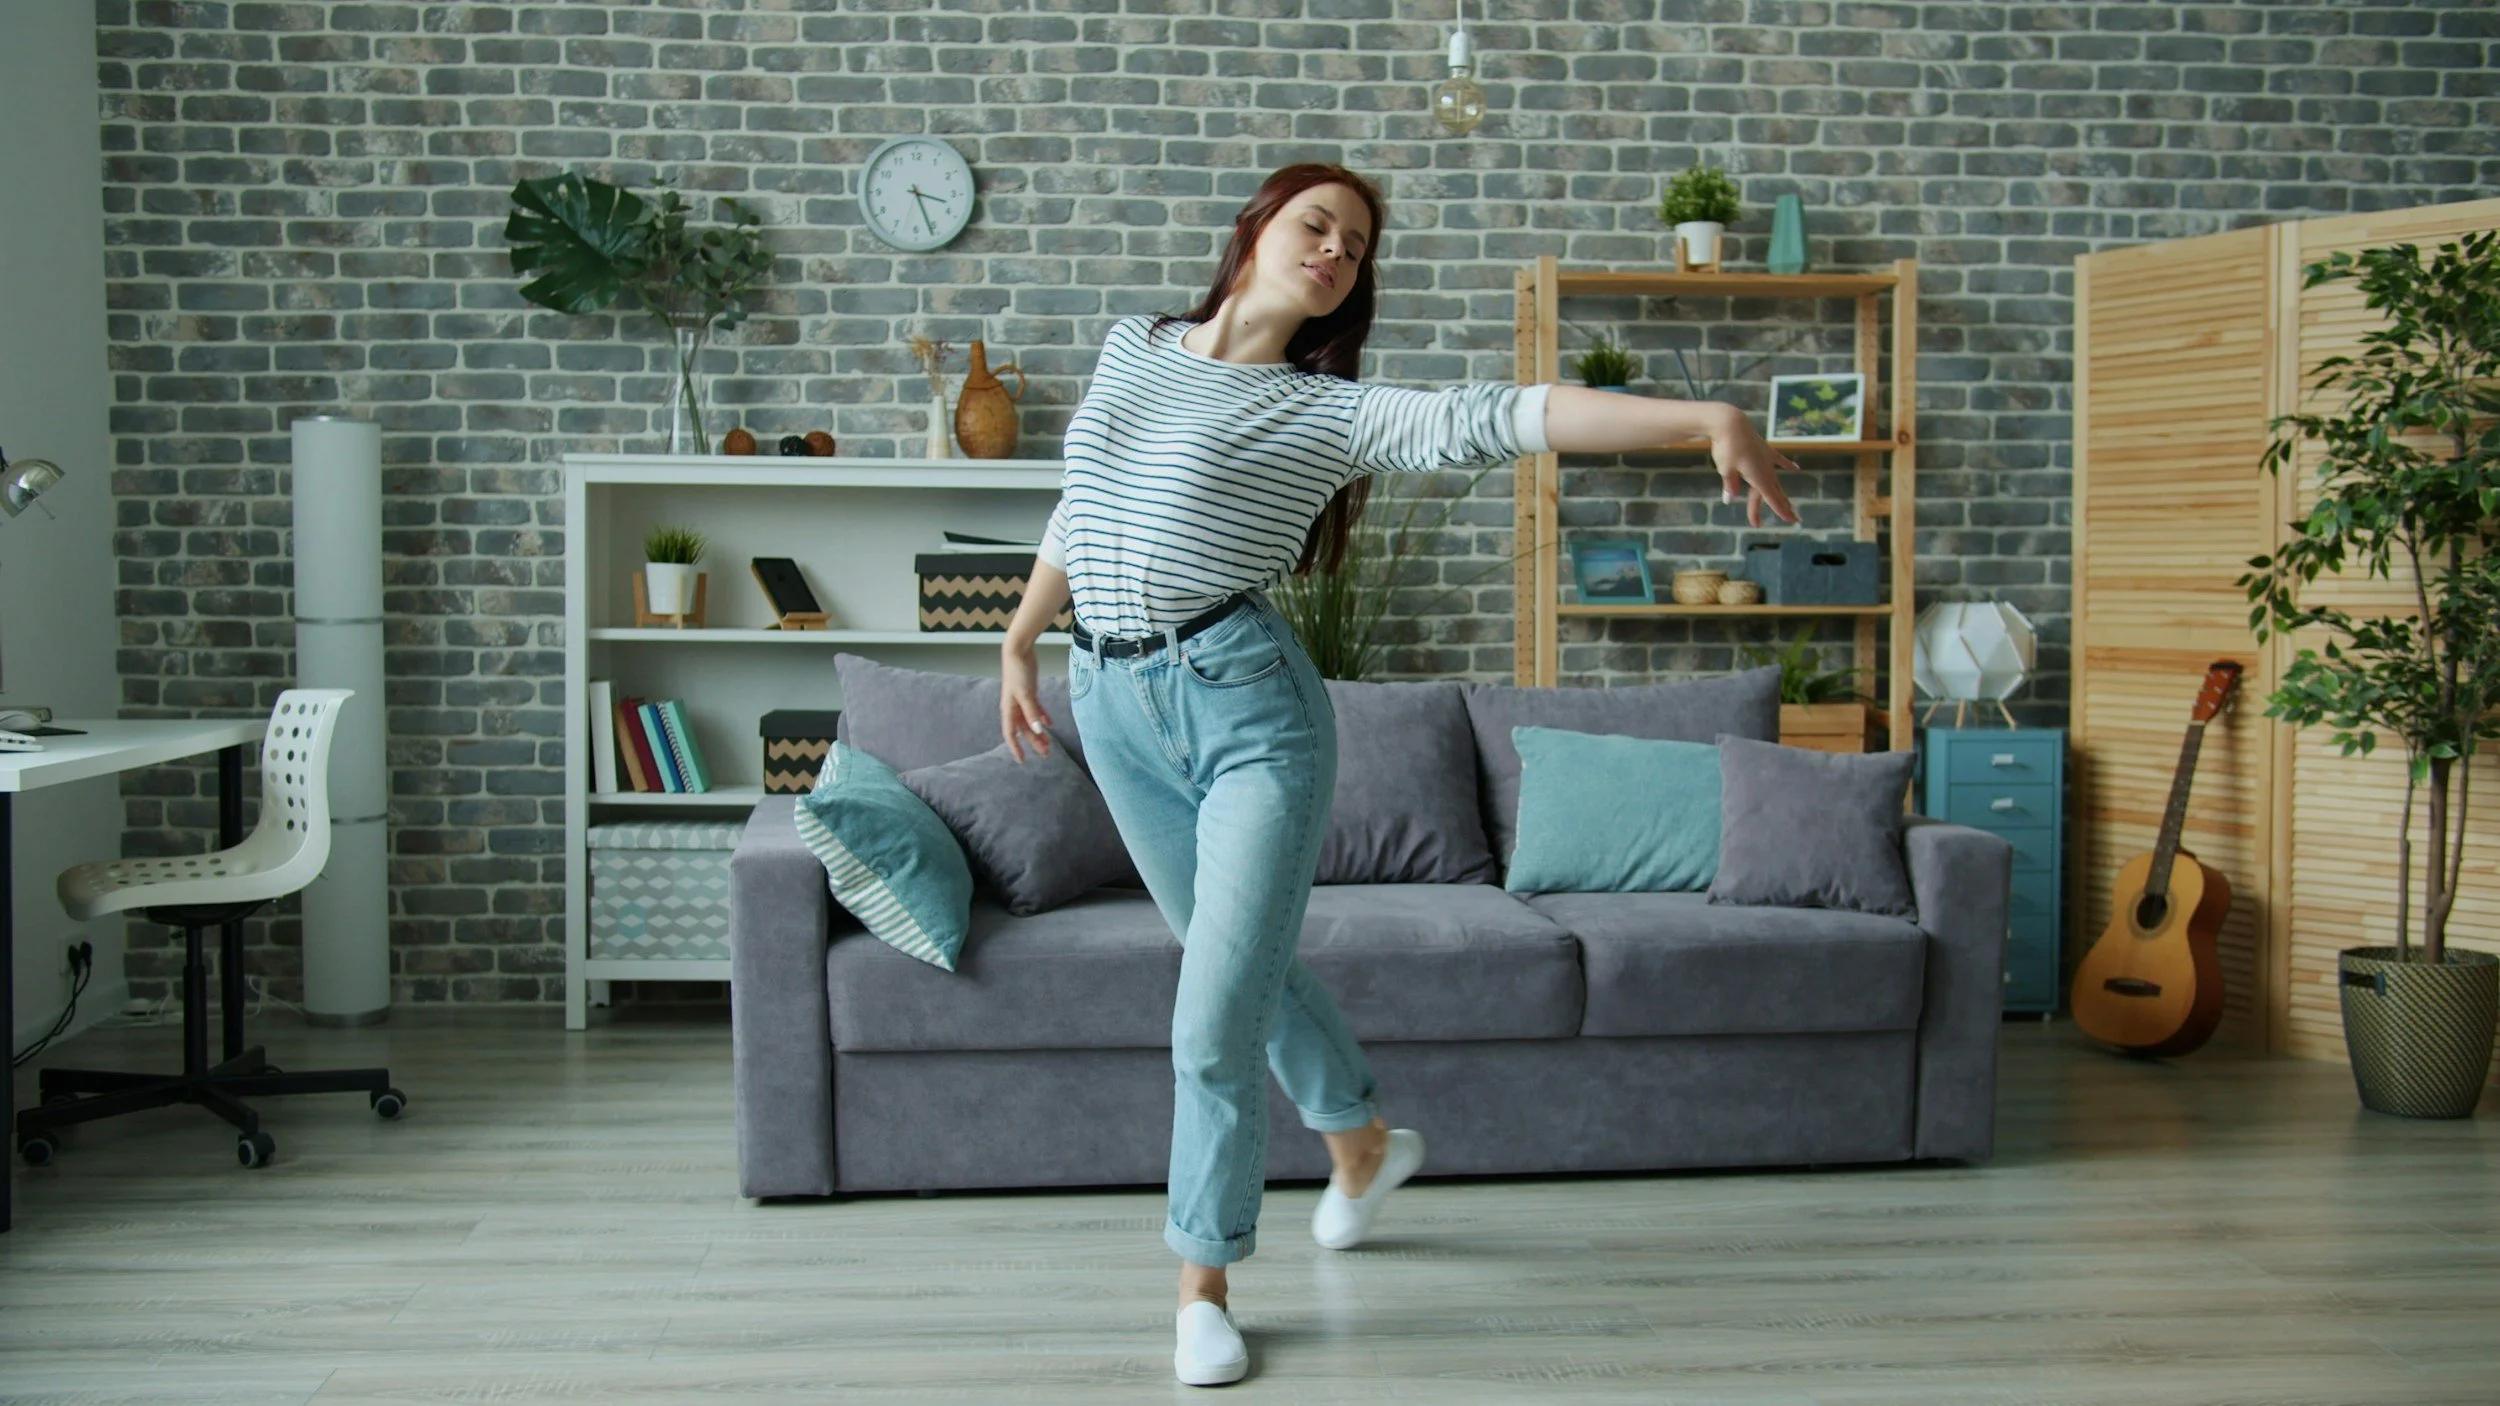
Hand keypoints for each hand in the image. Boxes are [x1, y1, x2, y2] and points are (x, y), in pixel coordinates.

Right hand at [1000, 637, 1052, 762]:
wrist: (1019, 651)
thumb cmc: (1018, 672)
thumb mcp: (1026, 694)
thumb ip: (1032, 712)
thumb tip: (1037, 731)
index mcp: (1008, 709)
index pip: (1010, 734)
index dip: (1015, 748)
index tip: (1022, 760)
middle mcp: (1014, 707)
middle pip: (1024, 730)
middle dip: (1034, 742)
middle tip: (1046, 753)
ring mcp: (1022, 700)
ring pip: (1030, 721)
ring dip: (1039, 732)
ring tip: (1050, 742)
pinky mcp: (1029, 693)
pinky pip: (1035, 710)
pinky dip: (1042, 717)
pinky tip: (1050, 724)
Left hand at [1709, 407, 1800, 527]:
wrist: (1730, 423)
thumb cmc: (1727, 447)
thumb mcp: (1726, 470)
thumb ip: (1730, 486)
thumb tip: (1729, 499)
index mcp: (1759, 477)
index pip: (1772, 499)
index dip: (1781, 511)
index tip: (1791, 521)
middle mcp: (1766, 469)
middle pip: (1774, 492)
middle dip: (1782, 507)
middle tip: (1793, 520)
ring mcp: (1766, 459)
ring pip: (1775, 480)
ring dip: (1780, 492)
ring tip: (1789, 504)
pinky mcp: (1764, 449)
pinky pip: (1778, 460)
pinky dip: (1786, 464)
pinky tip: (1795, 469)